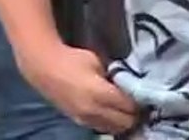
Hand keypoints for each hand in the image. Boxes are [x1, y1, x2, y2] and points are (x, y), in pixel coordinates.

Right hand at [17, 43, 138, 133]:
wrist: (44, 69)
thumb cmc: (72, 59)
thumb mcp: (97, 61)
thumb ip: (113, 75)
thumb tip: (127, 82)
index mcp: (101, 93)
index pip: (130, 106)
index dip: (140, 101)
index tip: (143, 94)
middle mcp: (95, 110)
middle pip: (126, 122)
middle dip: (134, 114)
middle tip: (137, 103)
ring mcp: (86, 118)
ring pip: (114, 129)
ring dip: (122, 121)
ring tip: (125, 109)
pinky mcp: (79, 121)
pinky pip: (101, 127)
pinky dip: (109, 123)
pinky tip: (110, 113)